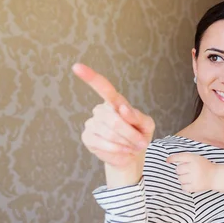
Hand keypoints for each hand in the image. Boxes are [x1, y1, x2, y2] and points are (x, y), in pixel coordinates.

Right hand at [72, 63, 154, 188]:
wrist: (132, 155)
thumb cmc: (140, 135)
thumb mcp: (146, 125)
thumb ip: (137, 116)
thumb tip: (122, 108)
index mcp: (115, 102)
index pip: (103, 88)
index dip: (91, 77)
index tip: (77, 67)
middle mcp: (101, 110)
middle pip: (114, 119)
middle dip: (131, 134)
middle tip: (141, 142)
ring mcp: (92, 123)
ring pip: (110, 133)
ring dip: (126, 142)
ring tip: (132, 146)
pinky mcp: (87, 137)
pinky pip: (103, 143)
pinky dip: (117, 149)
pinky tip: (123, 150)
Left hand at [166, 152, 214, 192]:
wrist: (215, 176)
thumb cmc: (204, 167)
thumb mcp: (196, 159)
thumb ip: (185, 159)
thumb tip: (169, 160)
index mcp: (195, 158)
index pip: (180, 157)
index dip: (172, 158)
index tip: (167, 160)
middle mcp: (194, 167)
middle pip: (178, 169)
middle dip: (181, 171)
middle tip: (188, 171)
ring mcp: (195, 177)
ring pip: (180, 179)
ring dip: (183, 179)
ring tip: (190, 177)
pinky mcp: (195, 186)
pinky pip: (183, 187)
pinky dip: (185, 186)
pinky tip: (191, 183)